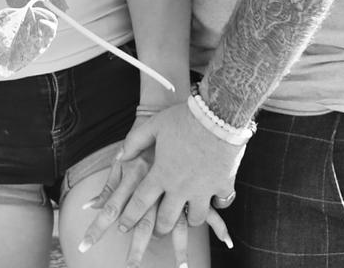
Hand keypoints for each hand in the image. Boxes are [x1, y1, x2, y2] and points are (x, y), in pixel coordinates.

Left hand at [79, 103, 242, 252]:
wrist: (217, 114)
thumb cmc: (183, 118)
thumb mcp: (154, 125)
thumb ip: (134, 142)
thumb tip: (120, 156)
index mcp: (161, 174)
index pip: (140, 203)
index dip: (130, 217)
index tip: (123, 227)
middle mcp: (181, 187)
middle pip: (166, 220)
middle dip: (159, 230)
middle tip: (157, 230)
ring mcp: (203, 189)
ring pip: (195, 219)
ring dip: (189, 219)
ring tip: (186, 214)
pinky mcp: (224, 185)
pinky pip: (221, 204)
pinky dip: (218, 203)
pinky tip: (215, 199)